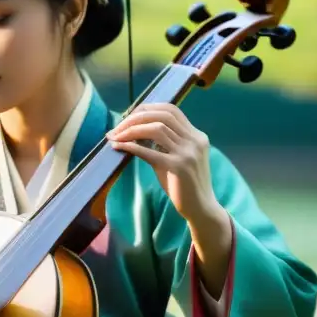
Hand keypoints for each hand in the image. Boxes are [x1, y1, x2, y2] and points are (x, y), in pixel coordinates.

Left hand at [106, 103, 225, 231]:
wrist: (201, 208)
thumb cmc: (185, 184)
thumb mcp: (176, 158)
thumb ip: (162, 144)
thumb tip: (134, 131)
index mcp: (196, 135)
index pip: (171, 110)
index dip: (148, 108)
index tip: (130, 115)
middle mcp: (194, 140)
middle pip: (162, 116)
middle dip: (136, 118)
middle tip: (117, 127)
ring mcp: (188, 153)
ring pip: (156, 129)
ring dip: (131, 130)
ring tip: (115, 137)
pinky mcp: (179, 167)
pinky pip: (150, 151)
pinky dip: (132, 146)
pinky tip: (120, 147)